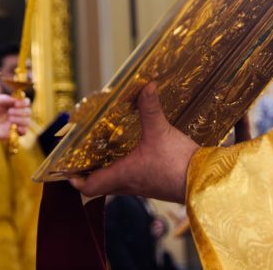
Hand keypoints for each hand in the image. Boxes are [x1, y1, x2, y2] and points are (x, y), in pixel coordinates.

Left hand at [0, 93, 31, 140]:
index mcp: (15, 104)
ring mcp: (17, 123)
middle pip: (28, 112)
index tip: (15, 104)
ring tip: (9, 118)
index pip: (26, 102)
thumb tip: (16, 100)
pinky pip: (23, 132)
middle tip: (9, 112)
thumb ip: (6, 99)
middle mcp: (18, 113)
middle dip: (20, 111)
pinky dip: (22, 129)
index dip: (24, 102)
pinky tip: (16, 127)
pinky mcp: (14, 133)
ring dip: (20, 119)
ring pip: (27, 121)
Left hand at [69, 82, 198, 202]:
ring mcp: (143, 187)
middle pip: (100, 185)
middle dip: (88, 171)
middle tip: (81, 156)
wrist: (208, 183)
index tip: (65, 169)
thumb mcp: (161, 131)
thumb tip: (145, 85)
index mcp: (124, 174)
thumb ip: (150, 108)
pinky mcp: (155, 184)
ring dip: (107, 169)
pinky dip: (125, 167)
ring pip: (116, 182)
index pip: (90, 186)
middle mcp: (130, 184)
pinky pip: (132, 179)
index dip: (75, 179)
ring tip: (101, 150)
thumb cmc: (180, 164)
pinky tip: (131, 152)